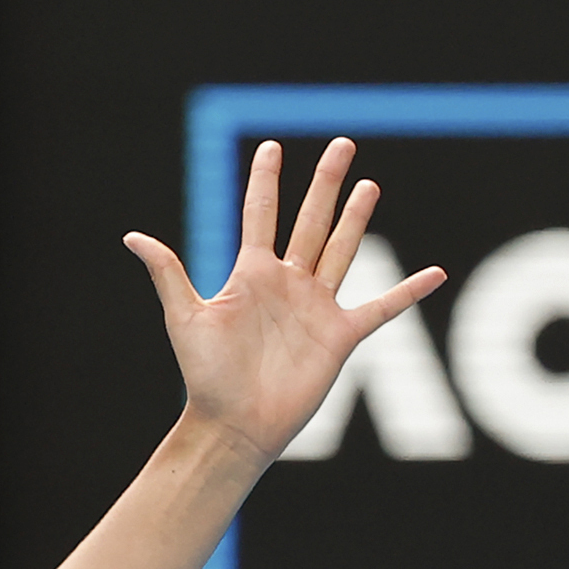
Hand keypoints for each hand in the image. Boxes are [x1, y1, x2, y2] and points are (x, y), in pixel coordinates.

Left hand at [121, 138, 445, 458]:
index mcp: (251, 274)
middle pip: (311, 220)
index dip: (266, 180)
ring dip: (356, 218)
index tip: (272, 146)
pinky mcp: (341, 336)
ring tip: (369, 185)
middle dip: (326, 182)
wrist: (234, 424)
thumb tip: (133, 237)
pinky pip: (382, 308)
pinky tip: (435, 273)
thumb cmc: (205, 376)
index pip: (261, 214)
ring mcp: (317, 307)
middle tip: (342, 144)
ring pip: (341, 250)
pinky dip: (409, 292)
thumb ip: (168, 274)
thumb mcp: (185, 318)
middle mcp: (288, 284)